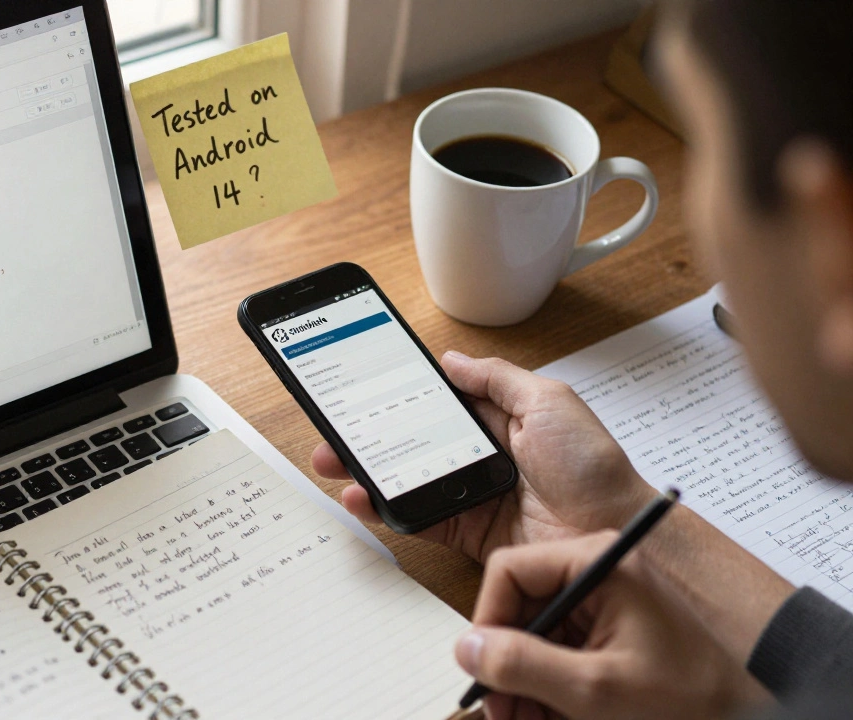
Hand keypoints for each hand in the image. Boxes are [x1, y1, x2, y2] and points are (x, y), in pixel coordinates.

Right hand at [311, 352, 655, 560]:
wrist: (612, 534)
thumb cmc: (592, 467)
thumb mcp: (549, 401)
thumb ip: (497, 379)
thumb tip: (452, 360)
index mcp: (499, 419)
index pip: (436, 402)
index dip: (398, 396)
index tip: (363, 389)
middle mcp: (480, 455)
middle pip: (410, 441)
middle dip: (369, 435)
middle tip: (333, 431)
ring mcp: (470, 494)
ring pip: (406, 479)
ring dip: (367, 471)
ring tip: (335, 463)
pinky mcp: (467, 532)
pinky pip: (417, 518)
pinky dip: (385, 509)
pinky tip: (362, 497)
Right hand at [453, 534, 764, 719]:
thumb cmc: (691, 700)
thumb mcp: (595, 688)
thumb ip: (524, 664)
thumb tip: (468, 648)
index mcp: (600, 563)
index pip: (510, 569)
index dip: (488, 619)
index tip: (483, 666)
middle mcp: (598, 572)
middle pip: (518, 604)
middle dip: (504, 662)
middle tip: (500, 709)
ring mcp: (603, 602)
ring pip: (532, 634)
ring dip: (519, 681)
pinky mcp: (608, 632)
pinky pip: (555, 651)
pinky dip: (544, 686)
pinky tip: (542, 716)